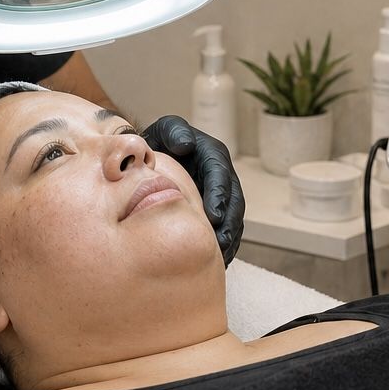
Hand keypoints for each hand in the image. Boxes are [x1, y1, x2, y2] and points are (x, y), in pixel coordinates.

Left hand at [143, 115, 244, 263]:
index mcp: (214, 156)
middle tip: (221, 243)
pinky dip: (223, 244)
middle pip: (234, 202)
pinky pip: (225, 229)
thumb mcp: (167, 129)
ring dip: (229, 238)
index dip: (219, 196)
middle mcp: (223, 176)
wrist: (154, 155)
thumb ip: (175, 133)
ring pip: (233, 219)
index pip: (221, 176)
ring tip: (220, 256)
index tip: (213, 216)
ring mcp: (222, 195)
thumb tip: (186, 145)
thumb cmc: (160, 141)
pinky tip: (215, 260)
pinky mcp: (217, 211)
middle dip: (229, 223)